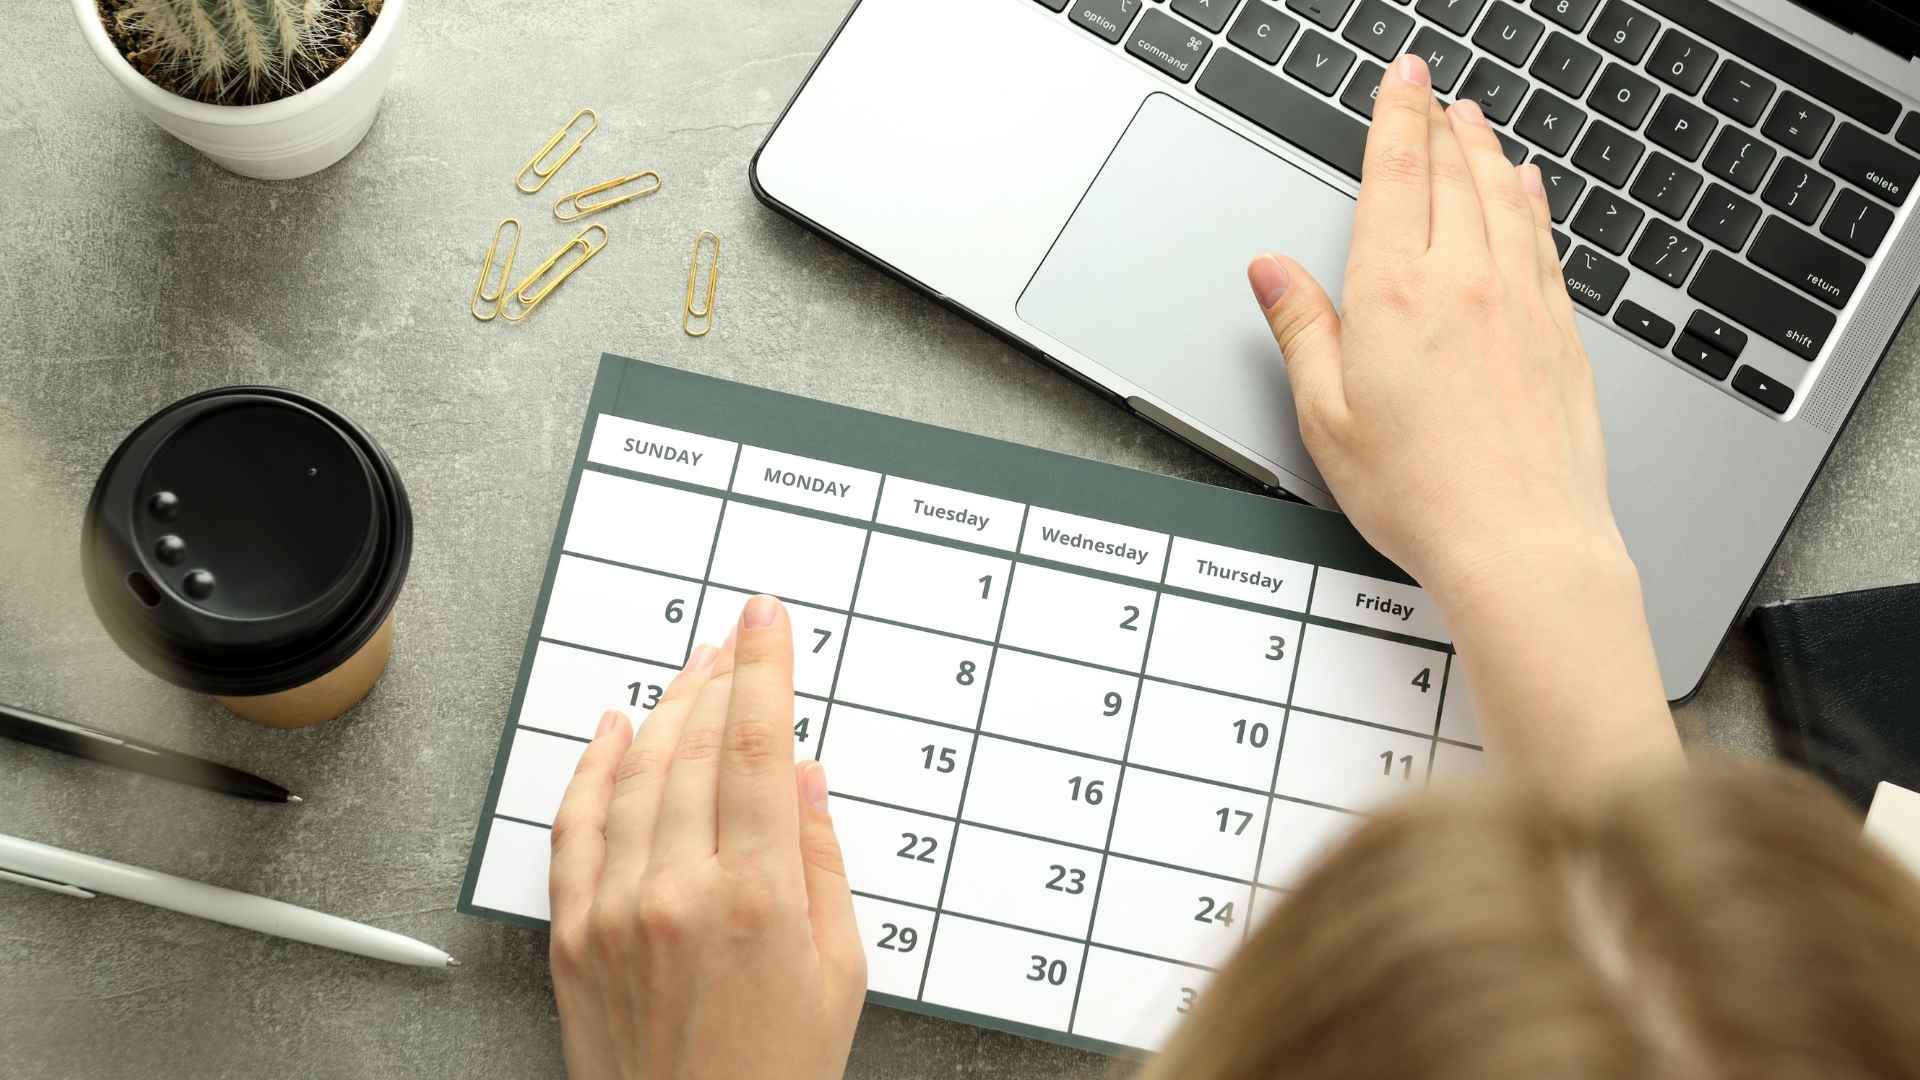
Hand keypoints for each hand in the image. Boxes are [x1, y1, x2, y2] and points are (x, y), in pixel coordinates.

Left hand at [546, 595, 865, 1078]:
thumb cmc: (776, 1072)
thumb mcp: (840, 973)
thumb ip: (823, 864)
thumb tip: (806, 780)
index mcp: (759, 897)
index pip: (758, 746)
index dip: (764, 668)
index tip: (766, 618)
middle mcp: (679, 892)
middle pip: (695, 747)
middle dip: (719, 679)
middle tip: (734, 639)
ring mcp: (616, 910)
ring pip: (636, 775)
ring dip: (665, 710)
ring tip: (690, 672)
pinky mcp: (573, 935)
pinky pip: (574, 827)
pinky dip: (591, 769)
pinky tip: (611, 731)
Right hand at [1250, 56, 1681, 788]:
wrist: (1521, 542)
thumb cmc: (1419, 493)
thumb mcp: (1326, 416)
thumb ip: (1301, 330)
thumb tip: (1271, 271)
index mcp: (1395, 293)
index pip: (1396, 175)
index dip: (1396, 115)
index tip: (1401, 78)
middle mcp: (1465, 281)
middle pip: (1454, 173)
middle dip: (1439, 122)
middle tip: (1432, 89)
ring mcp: (1521, 301)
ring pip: (1505, 197)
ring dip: (1486, 150)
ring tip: (1475, 121)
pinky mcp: (1560, 333)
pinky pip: (1544, 240)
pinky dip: (1531, 200)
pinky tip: (1528, 188)